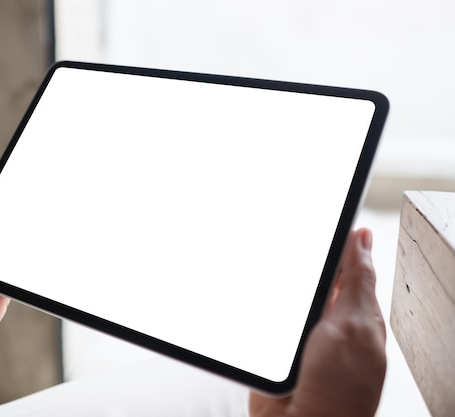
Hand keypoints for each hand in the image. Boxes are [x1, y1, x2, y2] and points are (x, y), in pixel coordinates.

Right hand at [249, 228, 386, 416]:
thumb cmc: (339, 390)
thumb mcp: (355, 325)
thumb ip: (357, 281)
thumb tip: (361, 238)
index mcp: (356, 313)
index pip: (347, 264)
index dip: (334, 241)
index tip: (317, 216)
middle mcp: (328, 321)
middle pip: (311, 275)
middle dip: (299, 259)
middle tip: (282, 238)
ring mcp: (299, 333)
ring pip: (285, 290)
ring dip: (274, 280)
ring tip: (261, 268)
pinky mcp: (274, 344)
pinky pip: (264, 312)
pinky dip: (258, 304)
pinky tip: (251, 294)